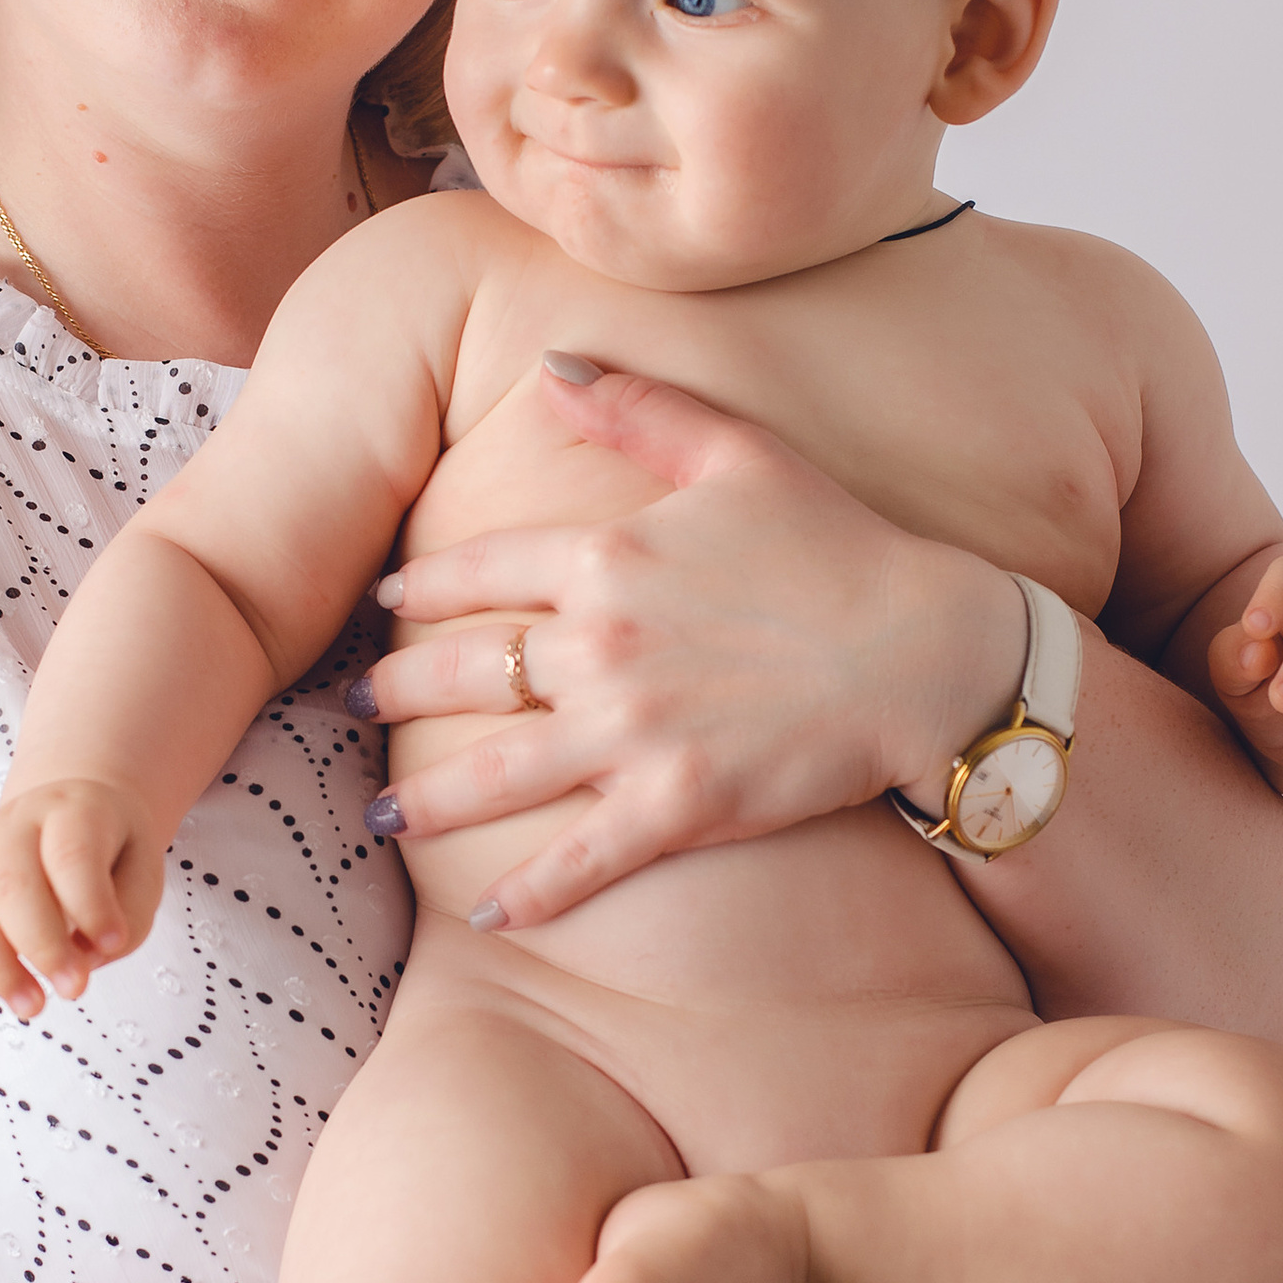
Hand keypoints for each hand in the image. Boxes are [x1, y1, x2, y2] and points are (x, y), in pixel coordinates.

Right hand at [0, 780, 161, 1017]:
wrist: (77, 810)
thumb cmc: (113, 851)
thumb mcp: (145, 871)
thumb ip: (127, 916)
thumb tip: (86, 958)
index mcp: (71, 811)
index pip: (71, 855)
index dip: (90, 905)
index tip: (112, 945)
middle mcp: (15, 826)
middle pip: (11, 884)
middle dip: (42, 946)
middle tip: (73, 989)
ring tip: (32, 1006)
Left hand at [353, 362, 1024, 927]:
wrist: (925, 652)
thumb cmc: (840, 546)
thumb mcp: (739, 451)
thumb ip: (638, 408)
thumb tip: (552, 365)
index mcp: (605, 556)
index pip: (477, 575)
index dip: (422, 593)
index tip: (386, 608)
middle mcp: (601, 647)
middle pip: (465, 675)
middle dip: (397, 694)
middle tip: (357, 708)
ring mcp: (633, 732)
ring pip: (495, 776)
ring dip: (427, 804)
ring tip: (382, 820)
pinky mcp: (676, 806)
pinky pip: (579, 859)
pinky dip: (528, 894)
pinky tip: (486, 917)